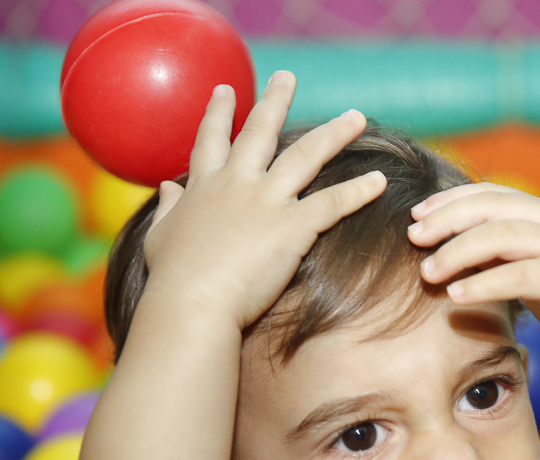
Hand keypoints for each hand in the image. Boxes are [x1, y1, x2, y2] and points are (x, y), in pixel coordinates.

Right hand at [142, 71, 387, 329]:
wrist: (192, 303)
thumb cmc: (173, 279)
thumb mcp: (160, 237)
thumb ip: (168, 209)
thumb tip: (168, 188)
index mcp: (204, 187)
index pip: (212, 140)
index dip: (219, 113)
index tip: (227, 89)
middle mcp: (237, 183)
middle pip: (262, 131)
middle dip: (276, 100)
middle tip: (288, 77)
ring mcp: (266, 201)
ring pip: (306, 155)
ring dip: (334, 133)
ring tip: (356, 117)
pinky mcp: (292, 227)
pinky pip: (333, 202)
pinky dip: (358, 191)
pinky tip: (379, 180)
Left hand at [407, 183, 539, 368]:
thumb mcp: (525, 266)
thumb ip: (495, 251)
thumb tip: (441, 245)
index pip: (489, 193)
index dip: (449, 201)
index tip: (416, 217)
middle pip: (489, 208)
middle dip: (445, 221)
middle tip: (413, 238)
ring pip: (500, 236)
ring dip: (457, 252)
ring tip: (427, 272)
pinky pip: (518, 276)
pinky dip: (483, 284)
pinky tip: (456, 296)